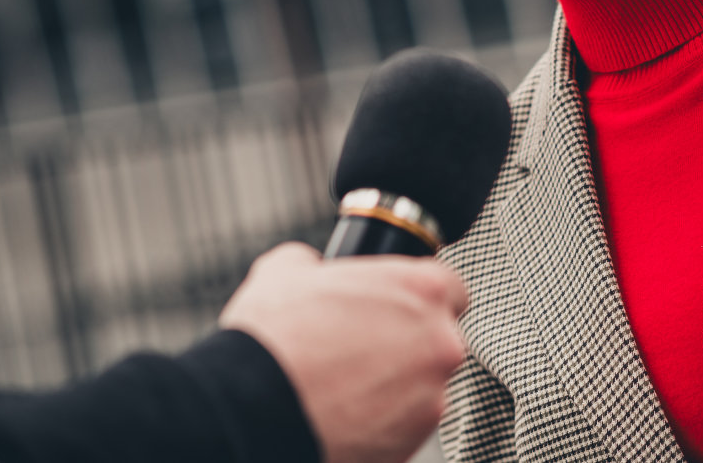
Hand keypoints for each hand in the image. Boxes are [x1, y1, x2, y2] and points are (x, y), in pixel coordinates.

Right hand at [219, 242, 468, 462]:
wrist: (252, 409)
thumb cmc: (273, 338)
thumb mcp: (287, 271)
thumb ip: (317, 262)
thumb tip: (312, 267)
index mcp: (423, 291)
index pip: (449, 290)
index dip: (418, 299)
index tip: (394, 311)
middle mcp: (441, 342)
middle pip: (438, 340)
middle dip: (408, 346)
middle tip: (362, 353)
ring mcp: (432, 397)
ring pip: (423, 387)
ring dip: (395, 388)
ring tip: (346, 389)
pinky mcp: (413, 441)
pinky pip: (404, 427)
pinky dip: (382, 425)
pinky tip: (345, 417)